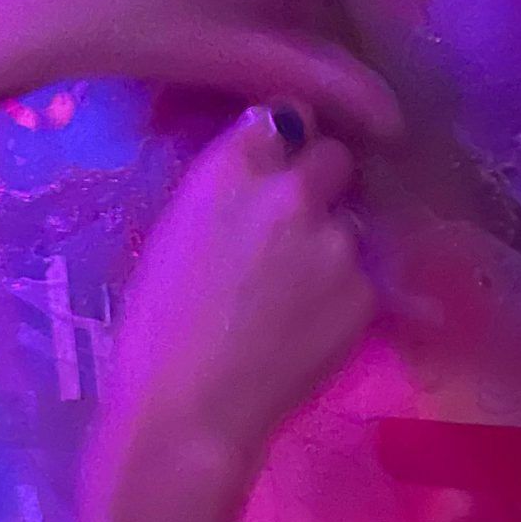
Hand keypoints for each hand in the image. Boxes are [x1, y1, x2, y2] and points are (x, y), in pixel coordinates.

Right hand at [71, 111, 375, 521]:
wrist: (187, 410)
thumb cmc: (154, 325)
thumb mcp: (176, 228)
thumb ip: (227, 186)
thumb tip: (266, 163)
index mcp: (233, 166)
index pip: (287, 111)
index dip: (286, 140)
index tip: (279, 159)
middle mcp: (294, 190)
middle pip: (335, 155)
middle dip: (320, 181)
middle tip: (293, 226)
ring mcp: (338, 241)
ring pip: (350, 222)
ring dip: (331, 244)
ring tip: (290, 296)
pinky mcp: (366, 292)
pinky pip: (361, 278)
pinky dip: (341, 297)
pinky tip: (303, 330)